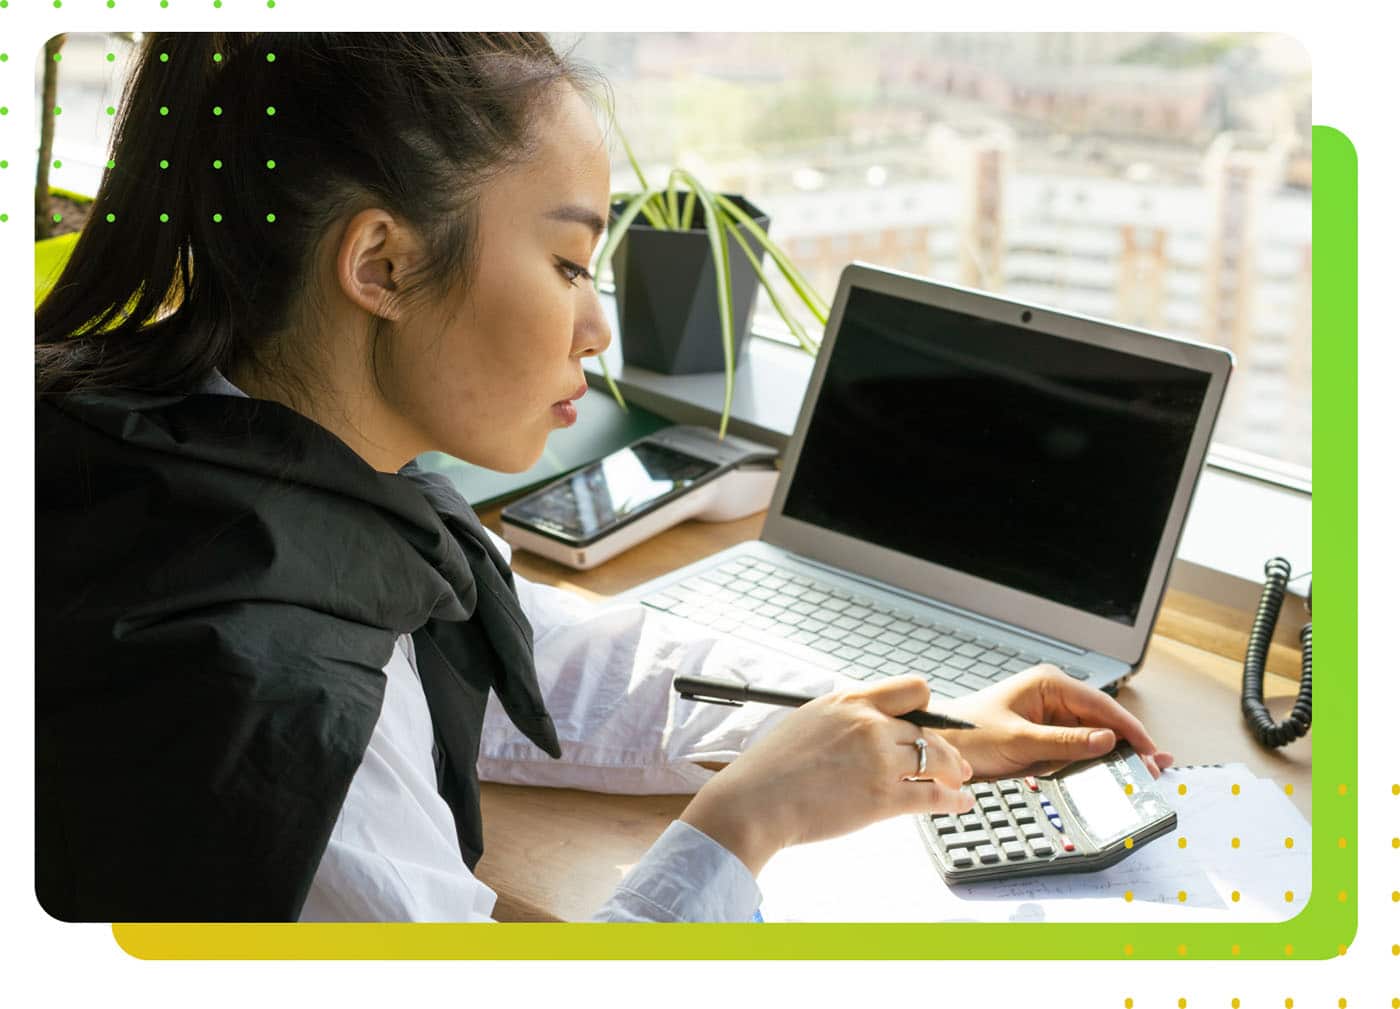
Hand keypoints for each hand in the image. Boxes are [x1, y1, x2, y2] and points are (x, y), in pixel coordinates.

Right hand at [679, 675, 975, 875]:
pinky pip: (933, 795)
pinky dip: (953, 800)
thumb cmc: (771, 769)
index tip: (927, 726)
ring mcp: (880, 759)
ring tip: (960, 783)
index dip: (925, 709)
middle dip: (946, 747)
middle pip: (929, 729)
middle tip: (955, 762)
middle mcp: (869, 724)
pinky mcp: (883, 797)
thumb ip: (843, 718)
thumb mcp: (808, 721)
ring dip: (954, 773)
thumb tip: (865, 725)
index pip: (912, 689)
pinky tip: (960, 804)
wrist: (754, 803)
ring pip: (938, 760)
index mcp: (849, 700)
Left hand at [935, 664, 1174, 779]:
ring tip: (1142, 774)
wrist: (937, 746)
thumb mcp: (1018, 741)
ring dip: (1115, 755)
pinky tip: (1113, 773)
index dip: (1130, 729)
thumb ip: (1065, 743)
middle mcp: (1053, 696)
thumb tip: (1107, 740)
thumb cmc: (967, 733)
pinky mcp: (1045, 736)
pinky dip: (1095, 761)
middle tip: (1153, 770)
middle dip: (1129, 744)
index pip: (1102, 705)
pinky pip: (1077, 748)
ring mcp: (1050, 716)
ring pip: (1094, 736)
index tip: (1150, 752)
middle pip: (1103, 721)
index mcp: (1049, 684)